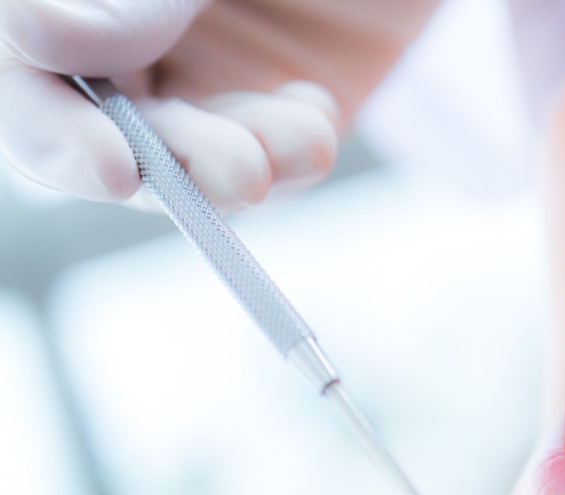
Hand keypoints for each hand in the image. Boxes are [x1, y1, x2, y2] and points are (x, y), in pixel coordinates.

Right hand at [0, 0, 437, 211]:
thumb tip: (38, 36)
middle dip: (171, 163)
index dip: (48, 126)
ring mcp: (200, 71)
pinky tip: (315, 114)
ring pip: (184, 162)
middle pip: (100, 129)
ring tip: (302, 143)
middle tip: (239, 175)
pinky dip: (289, 158)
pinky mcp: (272, 109)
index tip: (110, 168)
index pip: (25, 58)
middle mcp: (127, 28)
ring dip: (237, 171)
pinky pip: (264, 165)